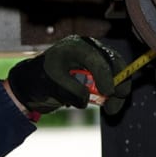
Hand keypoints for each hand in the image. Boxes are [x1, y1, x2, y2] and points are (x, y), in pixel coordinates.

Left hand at [7, 35, 130, 115]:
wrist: (36, 82)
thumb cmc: (42, 78)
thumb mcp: (54, 84)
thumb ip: (72, 90)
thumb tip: (87, 99)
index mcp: (76, 47)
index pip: (96, 59)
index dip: (105, 76)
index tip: (109, 93)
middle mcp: (89, 49)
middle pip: (113, 62)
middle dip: (119, 81)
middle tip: (118, 98)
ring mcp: (95, 59)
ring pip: (117, 71)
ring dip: (118, 90)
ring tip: (111, 109)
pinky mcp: (98, 71)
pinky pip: (112, 80)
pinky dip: (113, 92)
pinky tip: (107, 105)